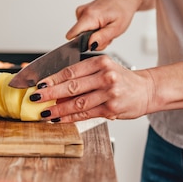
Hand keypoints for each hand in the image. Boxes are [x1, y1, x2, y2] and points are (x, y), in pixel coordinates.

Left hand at [31, 55, 154, 122]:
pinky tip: (59, 118)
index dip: (52, 78)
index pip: (71, 71)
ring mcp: (109, 93)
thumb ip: (82, 76)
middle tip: (35, 98)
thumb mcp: (104, 69)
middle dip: (50, 93)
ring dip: (58, 109)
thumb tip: (54, 86)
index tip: (38, 83)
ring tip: (44, 113)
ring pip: (77, 102)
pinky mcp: (111, 108)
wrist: (147, 89)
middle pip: (71, 86)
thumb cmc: (122, 79)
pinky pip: (85, 113)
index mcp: (100, 62)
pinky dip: (70, 117)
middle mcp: (106, 76)